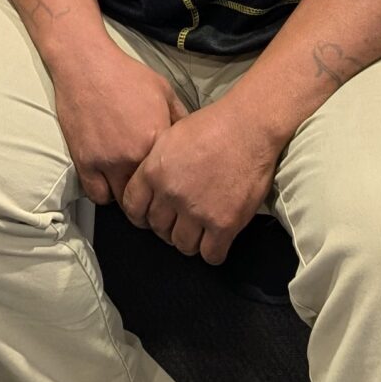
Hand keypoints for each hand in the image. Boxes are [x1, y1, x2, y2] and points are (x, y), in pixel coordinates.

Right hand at [52, 48, 183, 211]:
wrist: (86, 64)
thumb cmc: (126, 75)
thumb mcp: (164, 91)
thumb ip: (181, 118)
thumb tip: (195, 141)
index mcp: (157, 139)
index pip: (172, 180)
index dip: (174, 189)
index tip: (174, 192)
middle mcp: (133, 155)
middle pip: (150, 197)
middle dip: (154, 201)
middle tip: (155, 198)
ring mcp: (107, 161)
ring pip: (124, 201)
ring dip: (130, 200)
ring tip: (133, 193)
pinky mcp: (85, 161)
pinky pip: (97, 194)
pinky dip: (104, 193)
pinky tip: (109, 182)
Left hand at [117, 98, 283, 263]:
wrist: (247, 127)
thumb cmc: (211, 125)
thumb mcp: (168, 136)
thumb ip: (154, 164)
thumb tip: (148, 185)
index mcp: (153, 171)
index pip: (133, 208)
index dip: (141, 215)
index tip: (151, 215)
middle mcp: (171, 194)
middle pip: (158, 228)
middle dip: (166, 227)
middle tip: (179, 221)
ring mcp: (197, 211)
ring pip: (182, 245)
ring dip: (188, 241)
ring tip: (198, 230)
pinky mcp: (224, 223)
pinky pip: (211, 255)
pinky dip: (212, 251)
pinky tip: (216, 239)